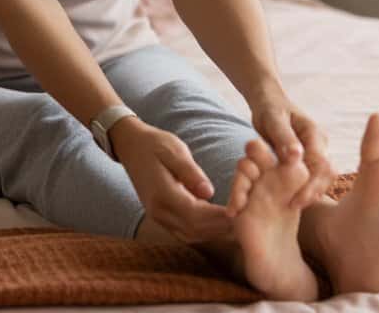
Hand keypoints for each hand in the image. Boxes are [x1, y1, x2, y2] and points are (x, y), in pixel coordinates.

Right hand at [111, 117, 231, 243]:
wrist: (131, 146)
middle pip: (195, 230)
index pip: (196, 215)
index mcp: (162, 194)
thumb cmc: (155, 144)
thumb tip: (209, 192)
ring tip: (239, 227)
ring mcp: (158, 216)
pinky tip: (220, 224)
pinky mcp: (161, 216)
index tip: (242, 213)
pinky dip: (204, 231)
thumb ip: (190, 172)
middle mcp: (159, 211)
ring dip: (214, 233)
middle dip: (221, 229)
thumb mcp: (174, 150)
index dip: (219, 217)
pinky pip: (184, 231)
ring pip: (190, 234)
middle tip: (247, 224)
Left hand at [250, 99, 334, 209]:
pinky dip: (305, 188)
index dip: (311, 184)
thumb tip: (295, 157)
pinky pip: (313, 176)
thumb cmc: (270, 109)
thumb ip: (284, 137)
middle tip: (294, 207)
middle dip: (313, 191)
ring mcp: (316, 151)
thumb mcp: (273, 120)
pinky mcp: (310, 158)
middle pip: (326, 173)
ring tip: (293, 206)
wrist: (270, 103)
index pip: (321, 164)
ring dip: (311, 192)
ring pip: (323, 177)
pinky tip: (291, 199)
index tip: (295, 200)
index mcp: (314, 133)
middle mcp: (320, 144)